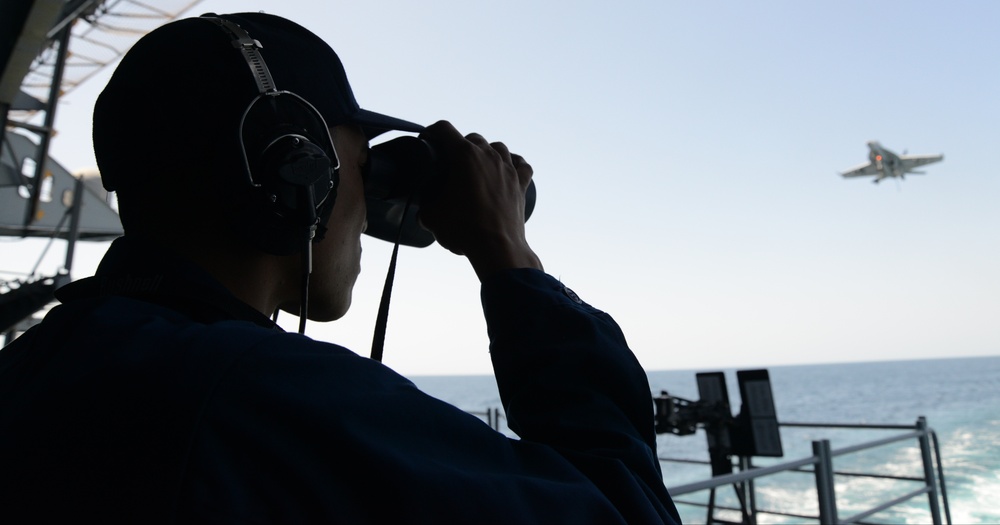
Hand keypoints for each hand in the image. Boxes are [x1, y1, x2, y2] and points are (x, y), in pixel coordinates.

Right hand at [418, 121, 541, 280]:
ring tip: (478, 166)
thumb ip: (425, 205)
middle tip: (451, 163)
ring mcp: (508, 168)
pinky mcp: (521, 184)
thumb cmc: (463, 229)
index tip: (427, 141)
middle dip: (459, 146)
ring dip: (486, 152)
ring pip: (498, 147)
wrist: (496, 248)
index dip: (431, 132)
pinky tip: (506, 171)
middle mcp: (488, 155)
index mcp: (464, 155)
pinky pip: (521, 165)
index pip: (444, 129)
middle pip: (472, 138)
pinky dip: (513, 164)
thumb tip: (424, 207)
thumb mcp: (431, 217)